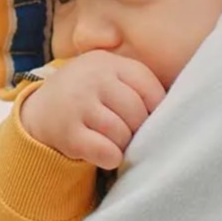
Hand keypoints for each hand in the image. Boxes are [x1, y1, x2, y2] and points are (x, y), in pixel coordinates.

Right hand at [20, 50, 165, 170]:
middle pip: (136, 113)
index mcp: (107, 62)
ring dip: (124, 145)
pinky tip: (104, 153)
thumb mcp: (107, 75)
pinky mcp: (68, 132)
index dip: (155, 108)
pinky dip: (111, 158)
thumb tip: (181, 107)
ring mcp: (77, 104)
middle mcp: (92, 79)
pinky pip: (106, 152)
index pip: (148, 86)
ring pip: (122, 134)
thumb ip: (136, 83)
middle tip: (130, 134)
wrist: (40, 110)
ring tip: (115, 142)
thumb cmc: (89, 95)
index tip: (149, 118)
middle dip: (138, 130)